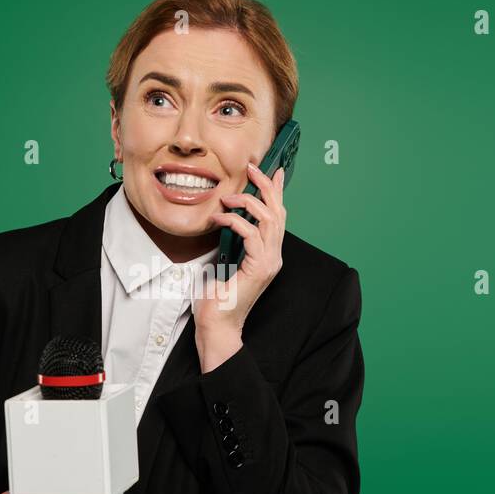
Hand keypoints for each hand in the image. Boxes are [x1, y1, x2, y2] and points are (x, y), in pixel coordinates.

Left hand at [194, 162, 286, 371]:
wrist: (216, 325)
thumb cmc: (216, 298)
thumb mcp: (223, 260)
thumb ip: (230, 241)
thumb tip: (225, 218)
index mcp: (267, 253)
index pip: (277, 216)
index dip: (276, 191)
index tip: (273, 170)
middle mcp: (273, 256)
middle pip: (278, 212)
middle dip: (266, 186)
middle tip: (252, 168)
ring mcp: (269, 262)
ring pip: (270, 219)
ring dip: (248, 201)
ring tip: (229, 196)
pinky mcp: (259, 268)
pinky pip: (252, 234)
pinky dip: (235, 221)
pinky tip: (220, 218)